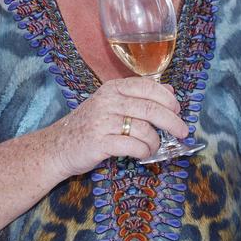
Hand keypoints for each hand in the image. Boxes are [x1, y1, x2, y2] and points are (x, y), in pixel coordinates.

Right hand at [43, 77, 188, 176]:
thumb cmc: (89, 125)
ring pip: (144, 129)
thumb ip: (137, 96)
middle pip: (151, 109)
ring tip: (153, 147)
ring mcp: (102, 122)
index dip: (168, 99)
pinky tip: (143, 153)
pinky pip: (133, 146)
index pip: (149, 87)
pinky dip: (144, 152)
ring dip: (155, 141)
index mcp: (113, 88)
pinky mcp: (99, 143)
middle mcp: (108, 101)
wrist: (57, 146)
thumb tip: (169, 92)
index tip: (178, 110)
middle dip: (173, 122)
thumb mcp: (111, 103)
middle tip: (183, 132)